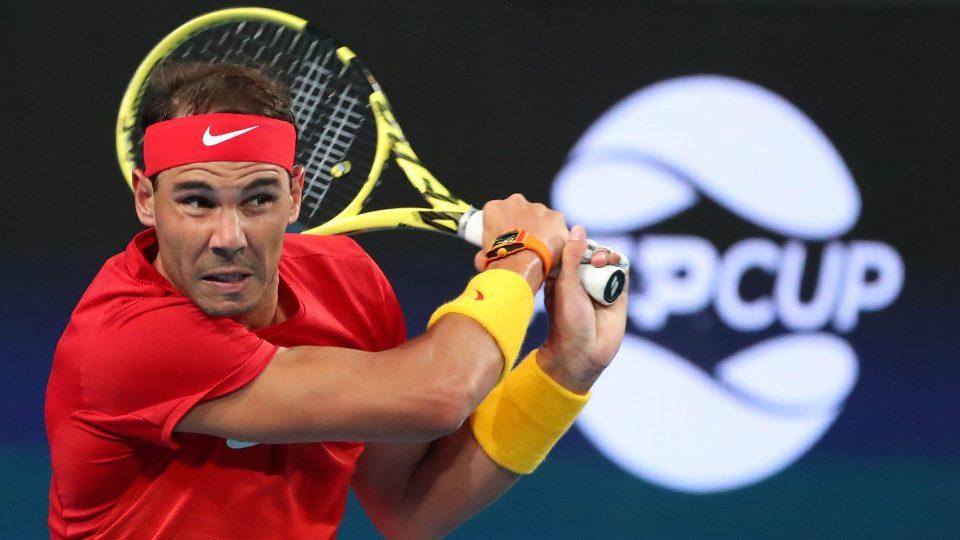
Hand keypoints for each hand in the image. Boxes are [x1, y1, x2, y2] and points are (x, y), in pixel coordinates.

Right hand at [473, 194, 568, 291]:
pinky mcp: (555, 216)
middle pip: (522, 212)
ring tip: (541, 250)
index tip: (508, 239)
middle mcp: (516, 201)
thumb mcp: (483, 257)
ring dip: (542, 230)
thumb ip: (484, 253)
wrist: (520, 265)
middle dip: (525, 225)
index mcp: (494, 208)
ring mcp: (537, 208)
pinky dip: (557, 238)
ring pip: (542, 218)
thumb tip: (482, 260)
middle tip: (526, 245)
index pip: (499, 213)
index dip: (505, 227)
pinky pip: (557, 227)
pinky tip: (553, 251)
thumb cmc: (499, 262)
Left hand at [537, 225, 628, 393]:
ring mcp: (600, 286)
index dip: (575, 244)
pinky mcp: (617, 293)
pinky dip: (620, 265)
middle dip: (593, 251)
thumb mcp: (566, 285)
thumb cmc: (567, 321)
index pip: (571, 250)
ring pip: (607, 260)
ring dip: (607, 257)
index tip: (575, 247)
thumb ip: (572, 257)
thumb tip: (578, 228)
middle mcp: (582, 280)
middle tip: (593, 260)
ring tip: (603, 264)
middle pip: (591, 252)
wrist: (584, 352)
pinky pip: (622, 271)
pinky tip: (616, 265)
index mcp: (563, 277)